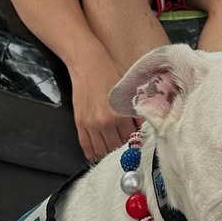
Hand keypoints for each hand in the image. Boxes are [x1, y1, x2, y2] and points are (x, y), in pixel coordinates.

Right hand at [69, 49, 136, 163]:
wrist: (88, 63)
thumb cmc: (109, 73)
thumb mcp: (129, 92)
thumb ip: (136, 112)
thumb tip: (141, 129)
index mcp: (120, 114)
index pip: (131, 139)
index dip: (134, 144)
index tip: (136, 146)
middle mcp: (106, 122)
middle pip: (116, 147)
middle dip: (122, 151)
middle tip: (126, 152)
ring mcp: (91, 125)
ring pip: (101, 150)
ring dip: (108, 155)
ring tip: (113, 155)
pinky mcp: (80, 123)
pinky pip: (86, 145)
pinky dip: (92, 153)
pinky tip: (96, 157)